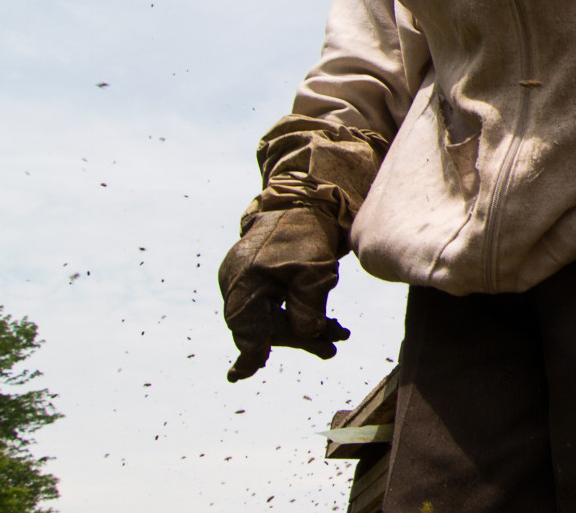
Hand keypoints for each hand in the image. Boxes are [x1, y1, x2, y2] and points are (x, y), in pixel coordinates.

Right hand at [218, 206, 349, 381]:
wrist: (300, 205)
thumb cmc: (306, 235)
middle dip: (299, 339)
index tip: (248, 371)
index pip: (245, 325)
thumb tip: (306, 335)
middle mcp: (236, 283)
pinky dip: (295, 315)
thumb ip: (308, 305)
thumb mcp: (315, 271)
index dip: (249, 351)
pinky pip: (271, 307)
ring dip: (302, 328)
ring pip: (269, 318)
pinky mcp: (253, 282)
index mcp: (246, 279)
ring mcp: (241, 282)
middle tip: (332, 349)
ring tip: (339, 333)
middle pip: (262, 326)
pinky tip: (324, 326)